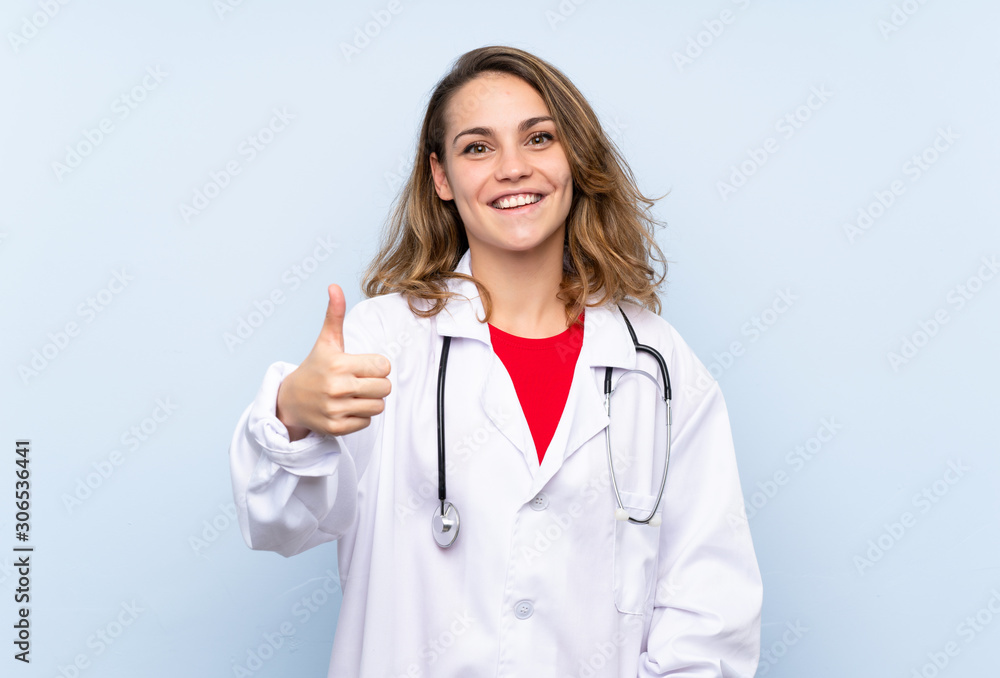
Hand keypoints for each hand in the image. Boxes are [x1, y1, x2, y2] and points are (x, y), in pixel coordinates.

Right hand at [276, 284, 390, 440]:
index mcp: (339, 364)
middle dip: (376, 385)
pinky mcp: (336, 428)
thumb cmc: (315, 367)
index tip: (361, 367)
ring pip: (378, 407)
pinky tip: (344, 409)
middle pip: (385, 388)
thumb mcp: (326, 341)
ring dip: (370, 402)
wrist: (289, 401)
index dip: (376, 366)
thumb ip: (334, 315)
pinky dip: (359, 417)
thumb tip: (334, 286)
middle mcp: (337, 387)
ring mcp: (336, 409)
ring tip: (353, 396)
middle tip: (359, 382)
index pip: (383, 367)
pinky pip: (366, 423)